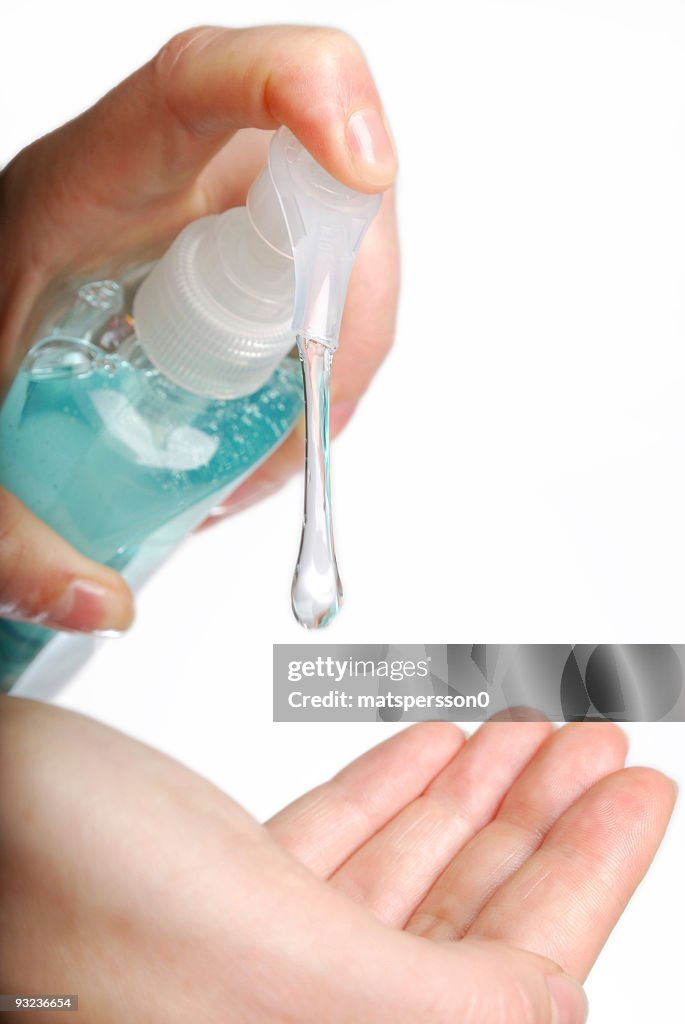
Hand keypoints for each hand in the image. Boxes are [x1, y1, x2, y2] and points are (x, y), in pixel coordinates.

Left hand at [0, 25, 398, 634]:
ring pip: (346, 246)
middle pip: (319, 187)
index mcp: (96, 184)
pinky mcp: (256, 251)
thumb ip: (12, 536)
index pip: (206, 85)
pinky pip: (337, 285)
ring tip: (267, 452)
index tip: (363, 163)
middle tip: (292, 415)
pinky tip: (274, 430)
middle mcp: (177, 180)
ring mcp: (228, 212)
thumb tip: (93, 598)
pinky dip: (328, 369)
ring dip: (338, 358)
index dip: (305, 93)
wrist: (1, 329)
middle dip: (340, 313)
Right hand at [0, 699, 673, 1022]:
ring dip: (479, 793)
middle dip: (545, 821)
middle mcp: (292, 1014)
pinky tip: (437, 752)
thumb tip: (547, 1012)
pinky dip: (397, 787)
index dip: (591, 879)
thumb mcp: (266, 948)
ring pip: (408, 869)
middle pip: (467, 917)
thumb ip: (433, 1003)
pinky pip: (340, 841)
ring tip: (540, 735)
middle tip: (604, 753)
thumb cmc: (48, 884)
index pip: (509, 980)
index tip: (640, 794)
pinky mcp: (218, 896)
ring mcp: (255, 952)